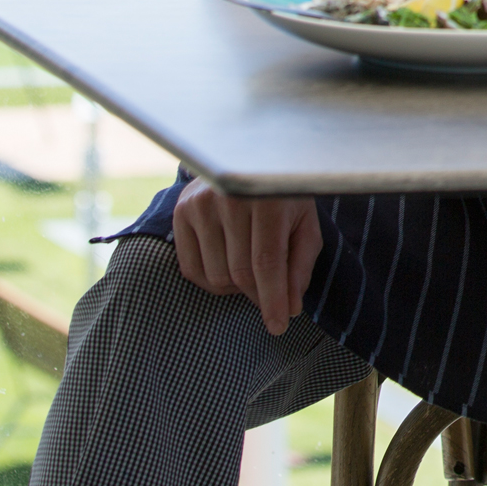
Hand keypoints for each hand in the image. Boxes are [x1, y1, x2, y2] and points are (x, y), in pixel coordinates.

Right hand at [172, 180, 321, 336]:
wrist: (250, 159)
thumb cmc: (284, 196)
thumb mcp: (305, 224)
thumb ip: (300, 265)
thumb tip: (290, 306)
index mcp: (267, 198)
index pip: (266, 261)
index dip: (272, 298)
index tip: (278, 326)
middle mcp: (230, 198)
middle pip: (240, 272)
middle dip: (258, 295)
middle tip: (271, 297)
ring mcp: (200, 203)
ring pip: (216, 275)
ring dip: (236, 288)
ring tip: (252, 271)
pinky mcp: (181, 211)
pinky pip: (191, 269)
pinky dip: (211, 281)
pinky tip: (228, 267)